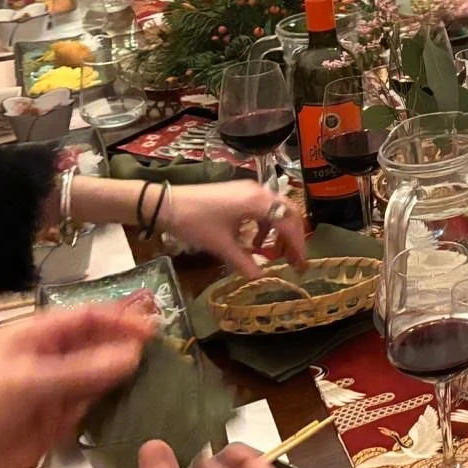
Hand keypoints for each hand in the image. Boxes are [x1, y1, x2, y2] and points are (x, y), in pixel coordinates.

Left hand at [0, 304, 152, 467]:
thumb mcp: (28, 382)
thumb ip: (82, 369)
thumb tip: (135, 355)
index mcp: (34, 336)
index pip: (85, 317)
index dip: (119, 319)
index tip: (152, 329)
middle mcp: (49, 357)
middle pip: (96, 342)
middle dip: (126, 344)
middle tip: (162, 349)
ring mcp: (55, 389)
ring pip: (99, 373)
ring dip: (124, 372)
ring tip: (157, 371)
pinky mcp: (59, 418)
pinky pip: (93, 403)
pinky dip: (113, 400)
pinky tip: (135, 398)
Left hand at [162, 181, 307, 279]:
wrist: (166, 203)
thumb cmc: (195, 222)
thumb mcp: (221, 246)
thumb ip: (244, 262)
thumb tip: (260, 278)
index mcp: (259, 202)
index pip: (288, 224)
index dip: (297, 246)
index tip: (301, 265)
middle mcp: (260, 192)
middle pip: (289, 213)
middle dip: (294, 237)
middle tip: (295, 259)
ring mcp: (250, 189)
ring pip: (278, 209)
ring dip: (281, 231)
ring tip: (276, 252)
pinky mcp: (241, 191)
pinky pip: (264, 207)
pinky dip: (266, 225)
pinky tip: (255, 241)